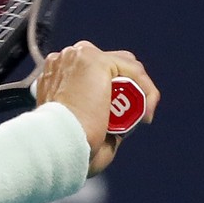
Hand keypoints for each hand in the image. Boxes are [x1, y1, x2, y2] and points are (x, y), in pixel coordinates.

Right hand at [36, 41, 160, 175]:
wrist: (57, 143)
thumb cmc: (63, 146)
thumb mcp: (77, 128)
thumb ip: (96, 120)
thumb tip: (120, 126)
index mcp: (56, 73)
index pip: (94, 71)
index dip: (114, 90)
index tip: (123, 117)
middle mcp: (65, 59)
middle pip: (112, 62)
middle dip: (129, 87)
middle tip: (138, 116)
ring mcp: (79, 56)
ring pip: (125, 65)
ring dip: (139, 90)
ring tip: (142, 117)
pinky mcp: (96, 61)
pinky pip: (134, 71)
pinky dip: (146, 91)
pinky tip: (146, 113)